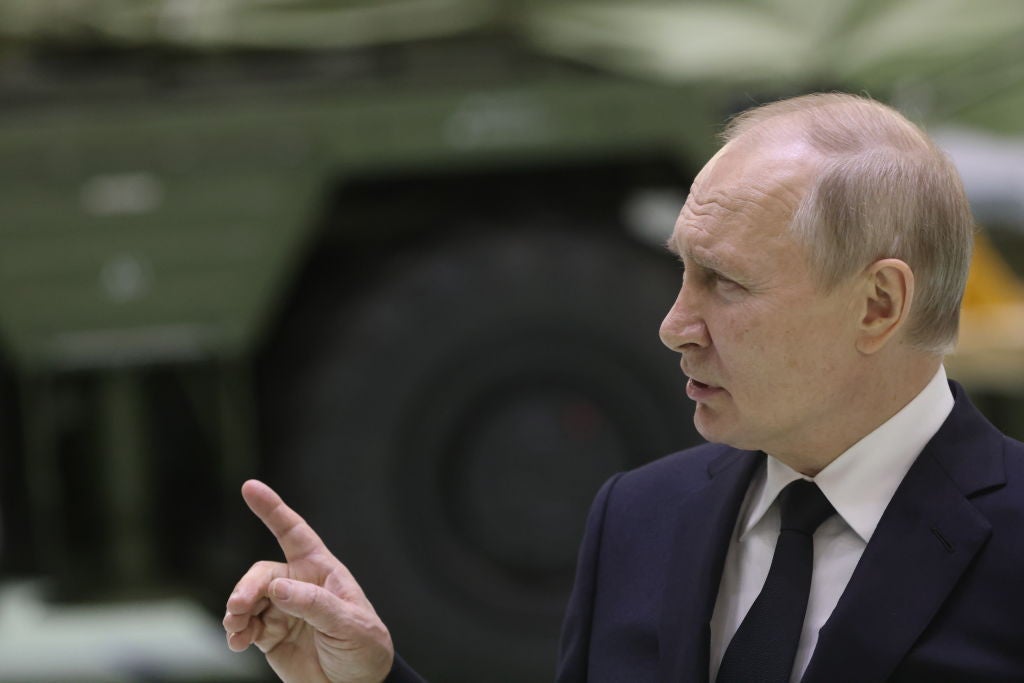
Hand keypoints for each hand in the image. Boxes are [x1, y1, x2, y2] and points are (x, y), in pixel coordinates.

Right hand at [224, 479, 393, 682]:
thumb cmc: (364, 648)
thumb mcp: (349, 624)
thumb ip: (314, 605)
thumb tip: (277, 587)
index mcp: (322, 572)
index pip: (295, 534)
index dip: (273, 509)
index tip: (250, 487)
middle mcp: (299, 585)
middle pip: (263, 574)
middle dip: (247, 587)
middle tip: (239, 607)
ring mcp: (283, 610)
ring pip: (248, 598)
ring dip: (236, 610)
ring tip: (236, 629)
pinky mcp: (270, 635)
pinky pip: (244, 625)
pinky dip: (235, 631)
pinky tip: (237, 641)